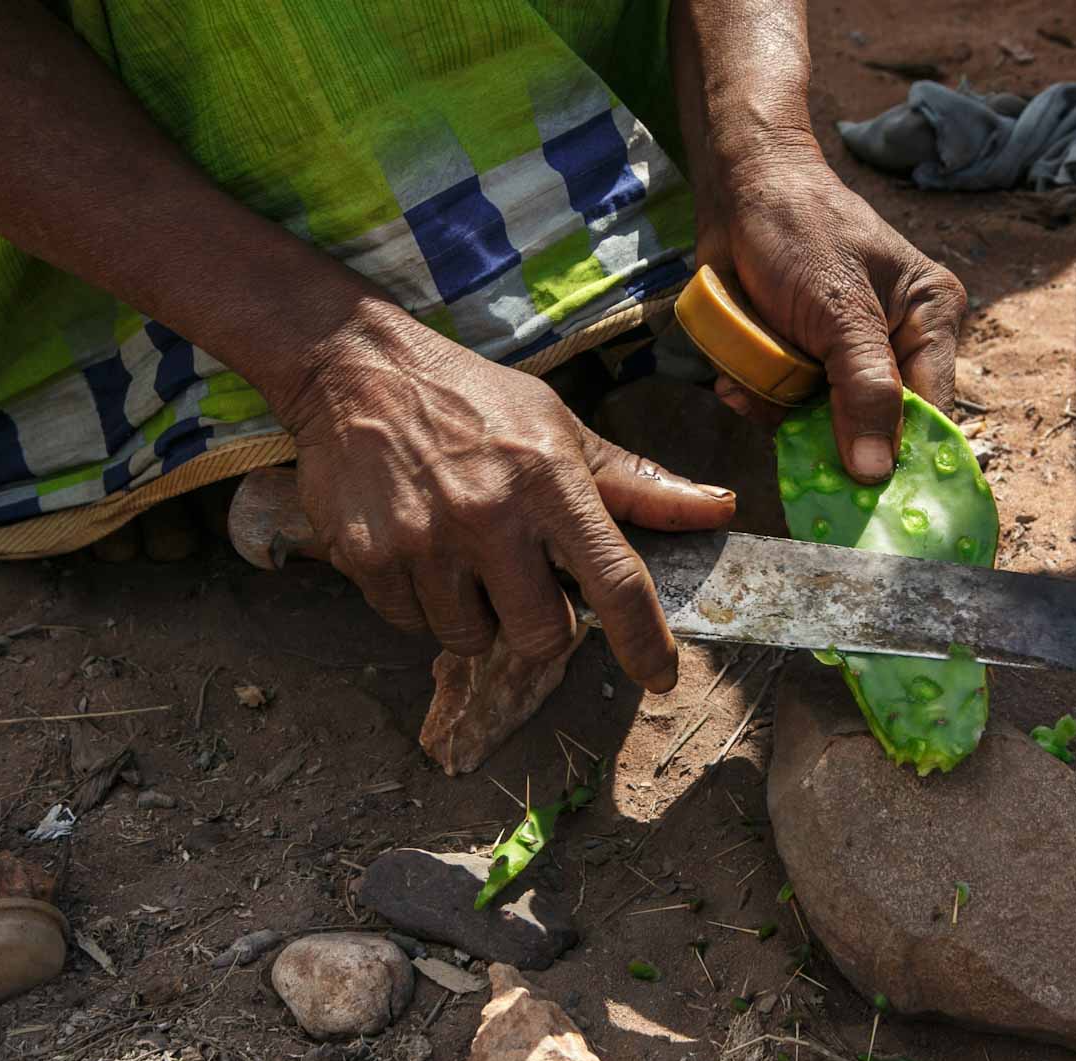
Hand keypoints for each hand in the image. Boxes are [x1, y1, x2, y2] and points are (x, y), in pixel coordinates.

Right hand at [281, 305, 736, 692]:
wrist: (356, 369)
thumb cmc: (475, 401)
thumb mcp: (562, 428)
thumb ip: (637, 483)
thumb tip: (720, 509)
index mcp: (551, 481)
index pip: (615, 581)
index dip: (644, 641)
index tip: (659, 676)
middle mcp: (491, 516)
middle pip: (543, 635)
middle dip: (542, 624)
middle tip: (522, 579)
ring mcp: (425, 541)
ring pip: (472, 639)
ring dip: (476, 614)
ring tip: (463, 555)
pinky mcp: (368, 559)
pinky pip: (410, 624)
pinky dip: (421, 602)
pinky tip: (418, 547)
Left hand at [697, 154, 965, 484]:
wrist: (736, 187)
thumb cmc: (799, 228)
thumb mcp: (838, 309)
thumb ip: (863, 389)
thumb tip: (877, 472)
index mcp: (929, 319)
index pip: (931, 410)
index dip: (902, 456)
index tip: (866, 493)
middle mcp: (897, 342)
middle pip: (875, 426)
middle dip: (824, 429)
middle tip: (786, 424)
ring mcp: (847, 355)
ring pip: (823, 422)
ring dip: (780, 411)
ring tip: (749, 381)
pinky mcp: (805, 359)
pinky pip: (788, 405)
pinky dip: (759, 397)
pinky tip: (735, 378)